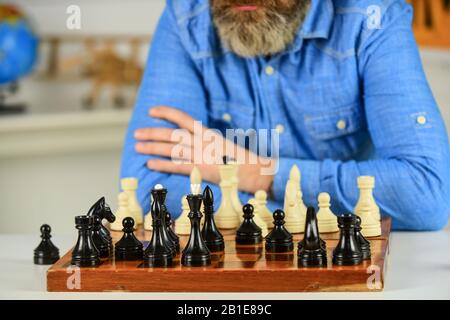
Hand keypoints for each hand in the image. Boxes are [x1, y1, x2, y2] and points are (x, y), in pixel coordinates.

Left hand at [134, 106, 274, 193]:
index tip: (151, 111)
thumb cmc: (239, 159)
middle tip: (137, 133)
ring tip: (138, 147)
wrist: (254, 171)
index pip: (183, 118)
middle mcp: (202, 142)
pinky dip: (162, 164)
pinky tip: (150, 163)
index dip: (166, 113)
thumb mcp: (222, 145)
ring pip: (171, 149)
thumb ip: (205, 143)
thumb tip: (189, 142)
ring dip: (152, 147)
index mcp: (208, 133)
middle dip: (152, 132)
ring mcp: (201, 156)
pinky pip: (177, 166)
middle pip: (172, 134)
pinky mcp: (200, 170)